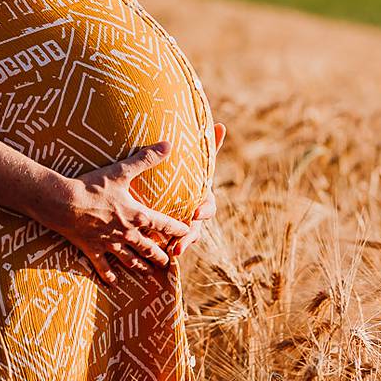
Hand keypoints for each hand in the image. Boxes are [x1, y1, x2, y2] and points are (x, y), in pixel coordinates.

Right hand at [46, 140, 193, 287]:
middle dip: (160, 255)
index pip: (163, 224)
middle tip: (169, 262)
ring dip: (140, 266)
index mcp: (137, 215)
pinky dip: (109, 275)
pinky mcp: (92, 249)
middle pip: (148, 247)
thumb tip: (168, 144)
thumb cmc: (93, 186)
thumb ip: (146, 159)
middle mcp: (127, 233)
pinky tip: (114, 283)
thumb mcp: (121, 171)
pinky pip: (102, 266)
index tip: (188, 232)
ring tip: (149, 273)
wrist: (63, 203)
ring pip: (129, 259)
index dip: (178, 228)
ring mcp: (109, 244)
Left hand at [170, 121, 225, 258]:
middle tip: (181, 241)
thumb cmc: (183, 174)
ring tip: (172, 252)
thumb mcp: (193, 161)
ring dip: (180, 246)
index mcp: (200, 198)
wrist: (166, 188)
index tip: (196, 211)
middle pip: (195, 229)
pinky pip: (170, 244)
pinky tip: (159, 255)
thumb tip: (220, 125)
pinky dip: (165, 250)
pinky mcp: (169, 233)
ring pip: (184, 240)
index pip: (208, 207)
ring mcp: (182, 226)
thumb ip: (207, 146)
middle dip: (190, 236)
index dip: (204, 210)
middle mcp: (193, 215)